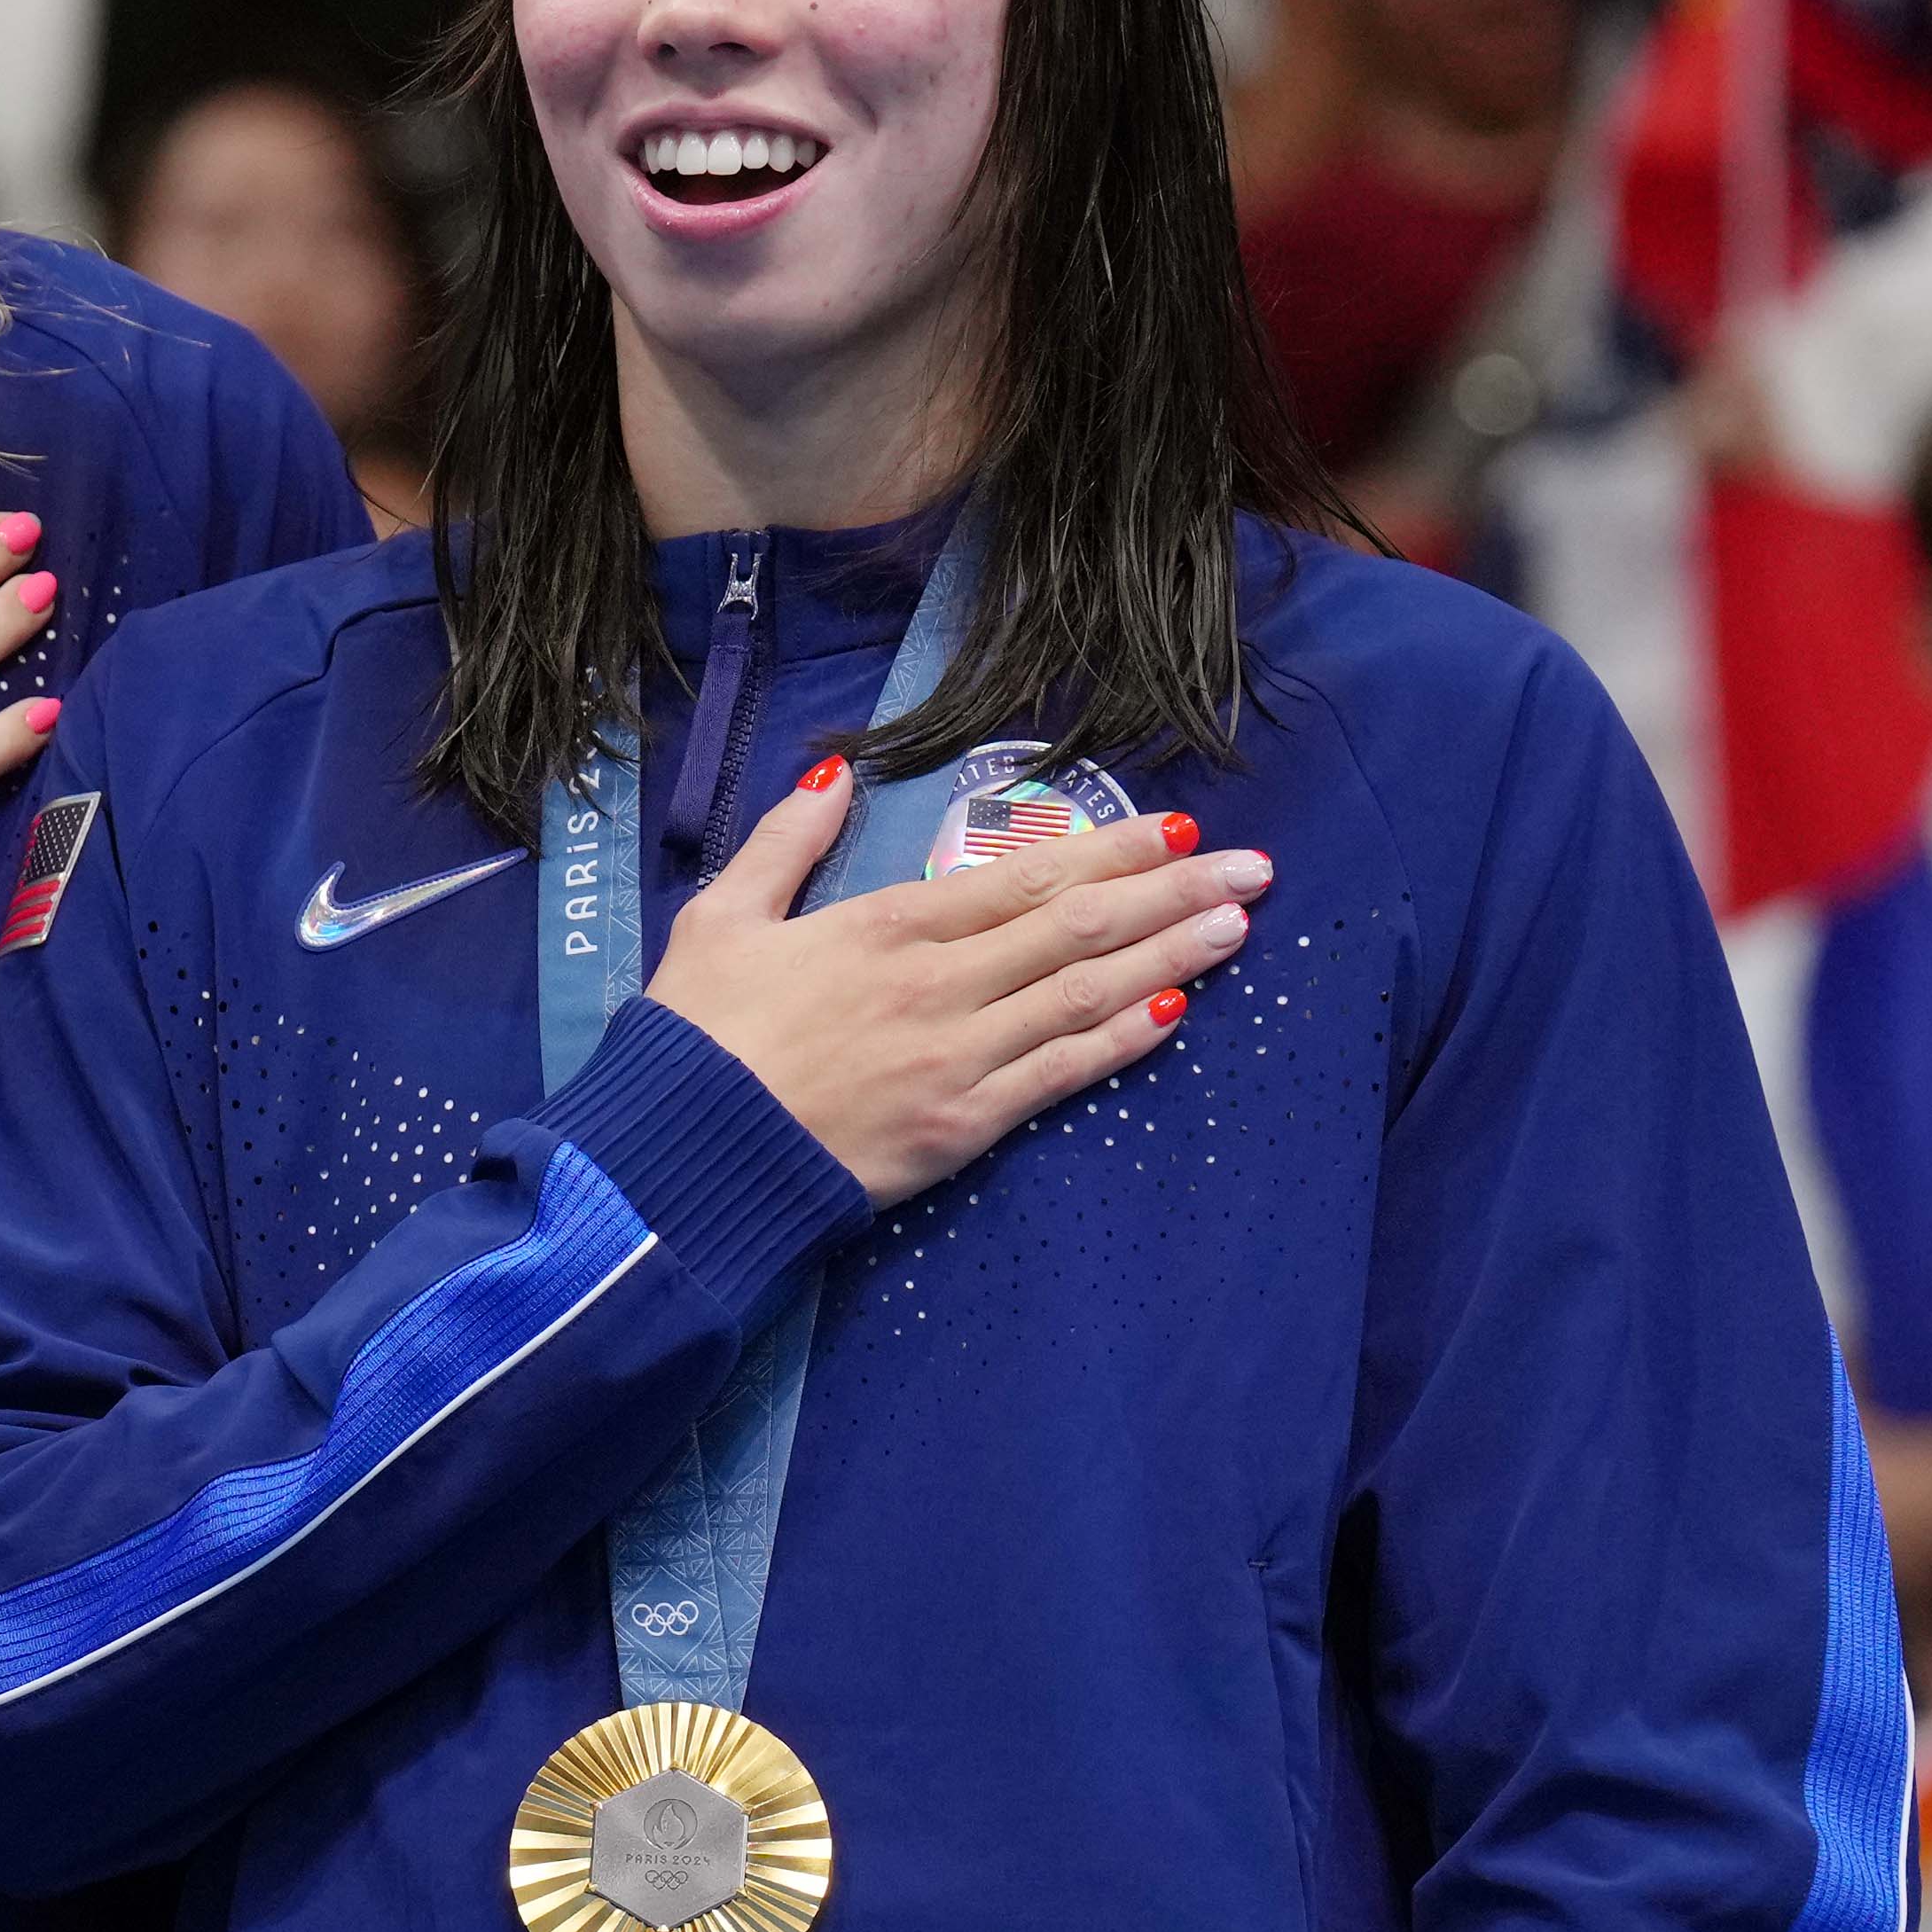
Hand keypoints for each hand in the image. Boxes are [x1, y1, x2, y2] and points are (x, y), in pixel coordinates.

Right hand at [632, 776, 1264, 1204]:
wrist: (680, 1154)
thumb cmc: (694, 1035)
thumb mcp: (719, 918)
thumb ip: (783, 844)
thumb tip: (835, 776)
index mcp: (884, 926)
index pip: (1024, 876)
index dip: (1111, 850)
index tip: (1178, 829)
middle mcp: (938, 982)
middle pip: (1078, 926)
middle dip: (1173, 891)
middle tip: (1251, 868)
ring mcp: (958, 1055)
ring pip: (1087, 992)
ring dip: (1171, 954)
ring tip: (1237, 926)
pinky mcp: (963, 1125)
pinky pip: (1062, 1073)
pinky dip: (1124, 1040)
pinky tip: (1174, 1011)